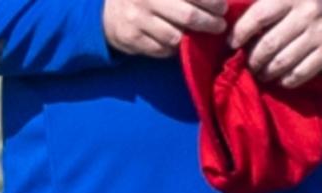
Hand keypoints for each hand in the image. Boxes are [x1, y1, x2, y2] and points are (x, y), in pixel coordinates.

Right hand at [103, 0, 227, 56]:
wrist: (108, 10)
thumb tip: (218, 0)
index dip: (213, 2)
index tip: (222, 7)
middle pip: (189, 16)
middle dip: (209, 23)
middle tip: (219, 25)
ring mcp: (137, 20)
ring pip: (175, 36)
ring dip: (192, 39)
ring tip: (200, 36)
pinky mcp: (131, 39)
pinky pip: (160, 50)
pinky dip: (173, 49)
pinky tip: (179, 43)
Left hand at [229, 0, 321, 87]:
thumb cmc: (304, 1)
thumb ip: (262, 4)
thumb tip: (227, 19)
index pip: (257, 18)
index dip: (239, 34)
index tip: (231, 45)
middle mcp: (307, 12)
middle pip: (268, 44)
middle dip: (252, 60)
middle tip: (247, 65)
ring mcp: (319, 32)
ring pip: (281, 62)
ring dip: (266, 73)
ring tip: (260, 74)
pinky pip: (301, 72)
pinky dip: (287, 80)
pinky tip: (281, 79)